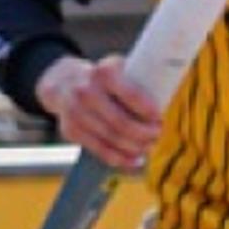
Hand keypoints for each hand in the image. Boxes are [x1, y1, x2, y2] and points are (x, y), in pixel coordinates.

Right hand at [39, 52, 161, 173]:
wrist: (62, 83)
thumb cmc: (101, 79)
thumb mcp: (117, 68)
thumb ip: (137, 79)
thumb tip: (165, 98)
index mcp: (103, 72)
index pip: (132, 96)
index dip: (149, 111)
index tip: (159, 118)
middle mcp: (86, 91)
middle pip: (122, 123)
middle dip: (144, 133)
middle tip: (156, 134)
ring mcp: (75, 113)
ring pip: (112, 139)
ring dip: (135, 147)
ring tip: (148, 146)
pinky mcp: (70, 130)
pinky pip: (100, 150)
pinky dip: (120, 158)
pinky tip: (135, 160)